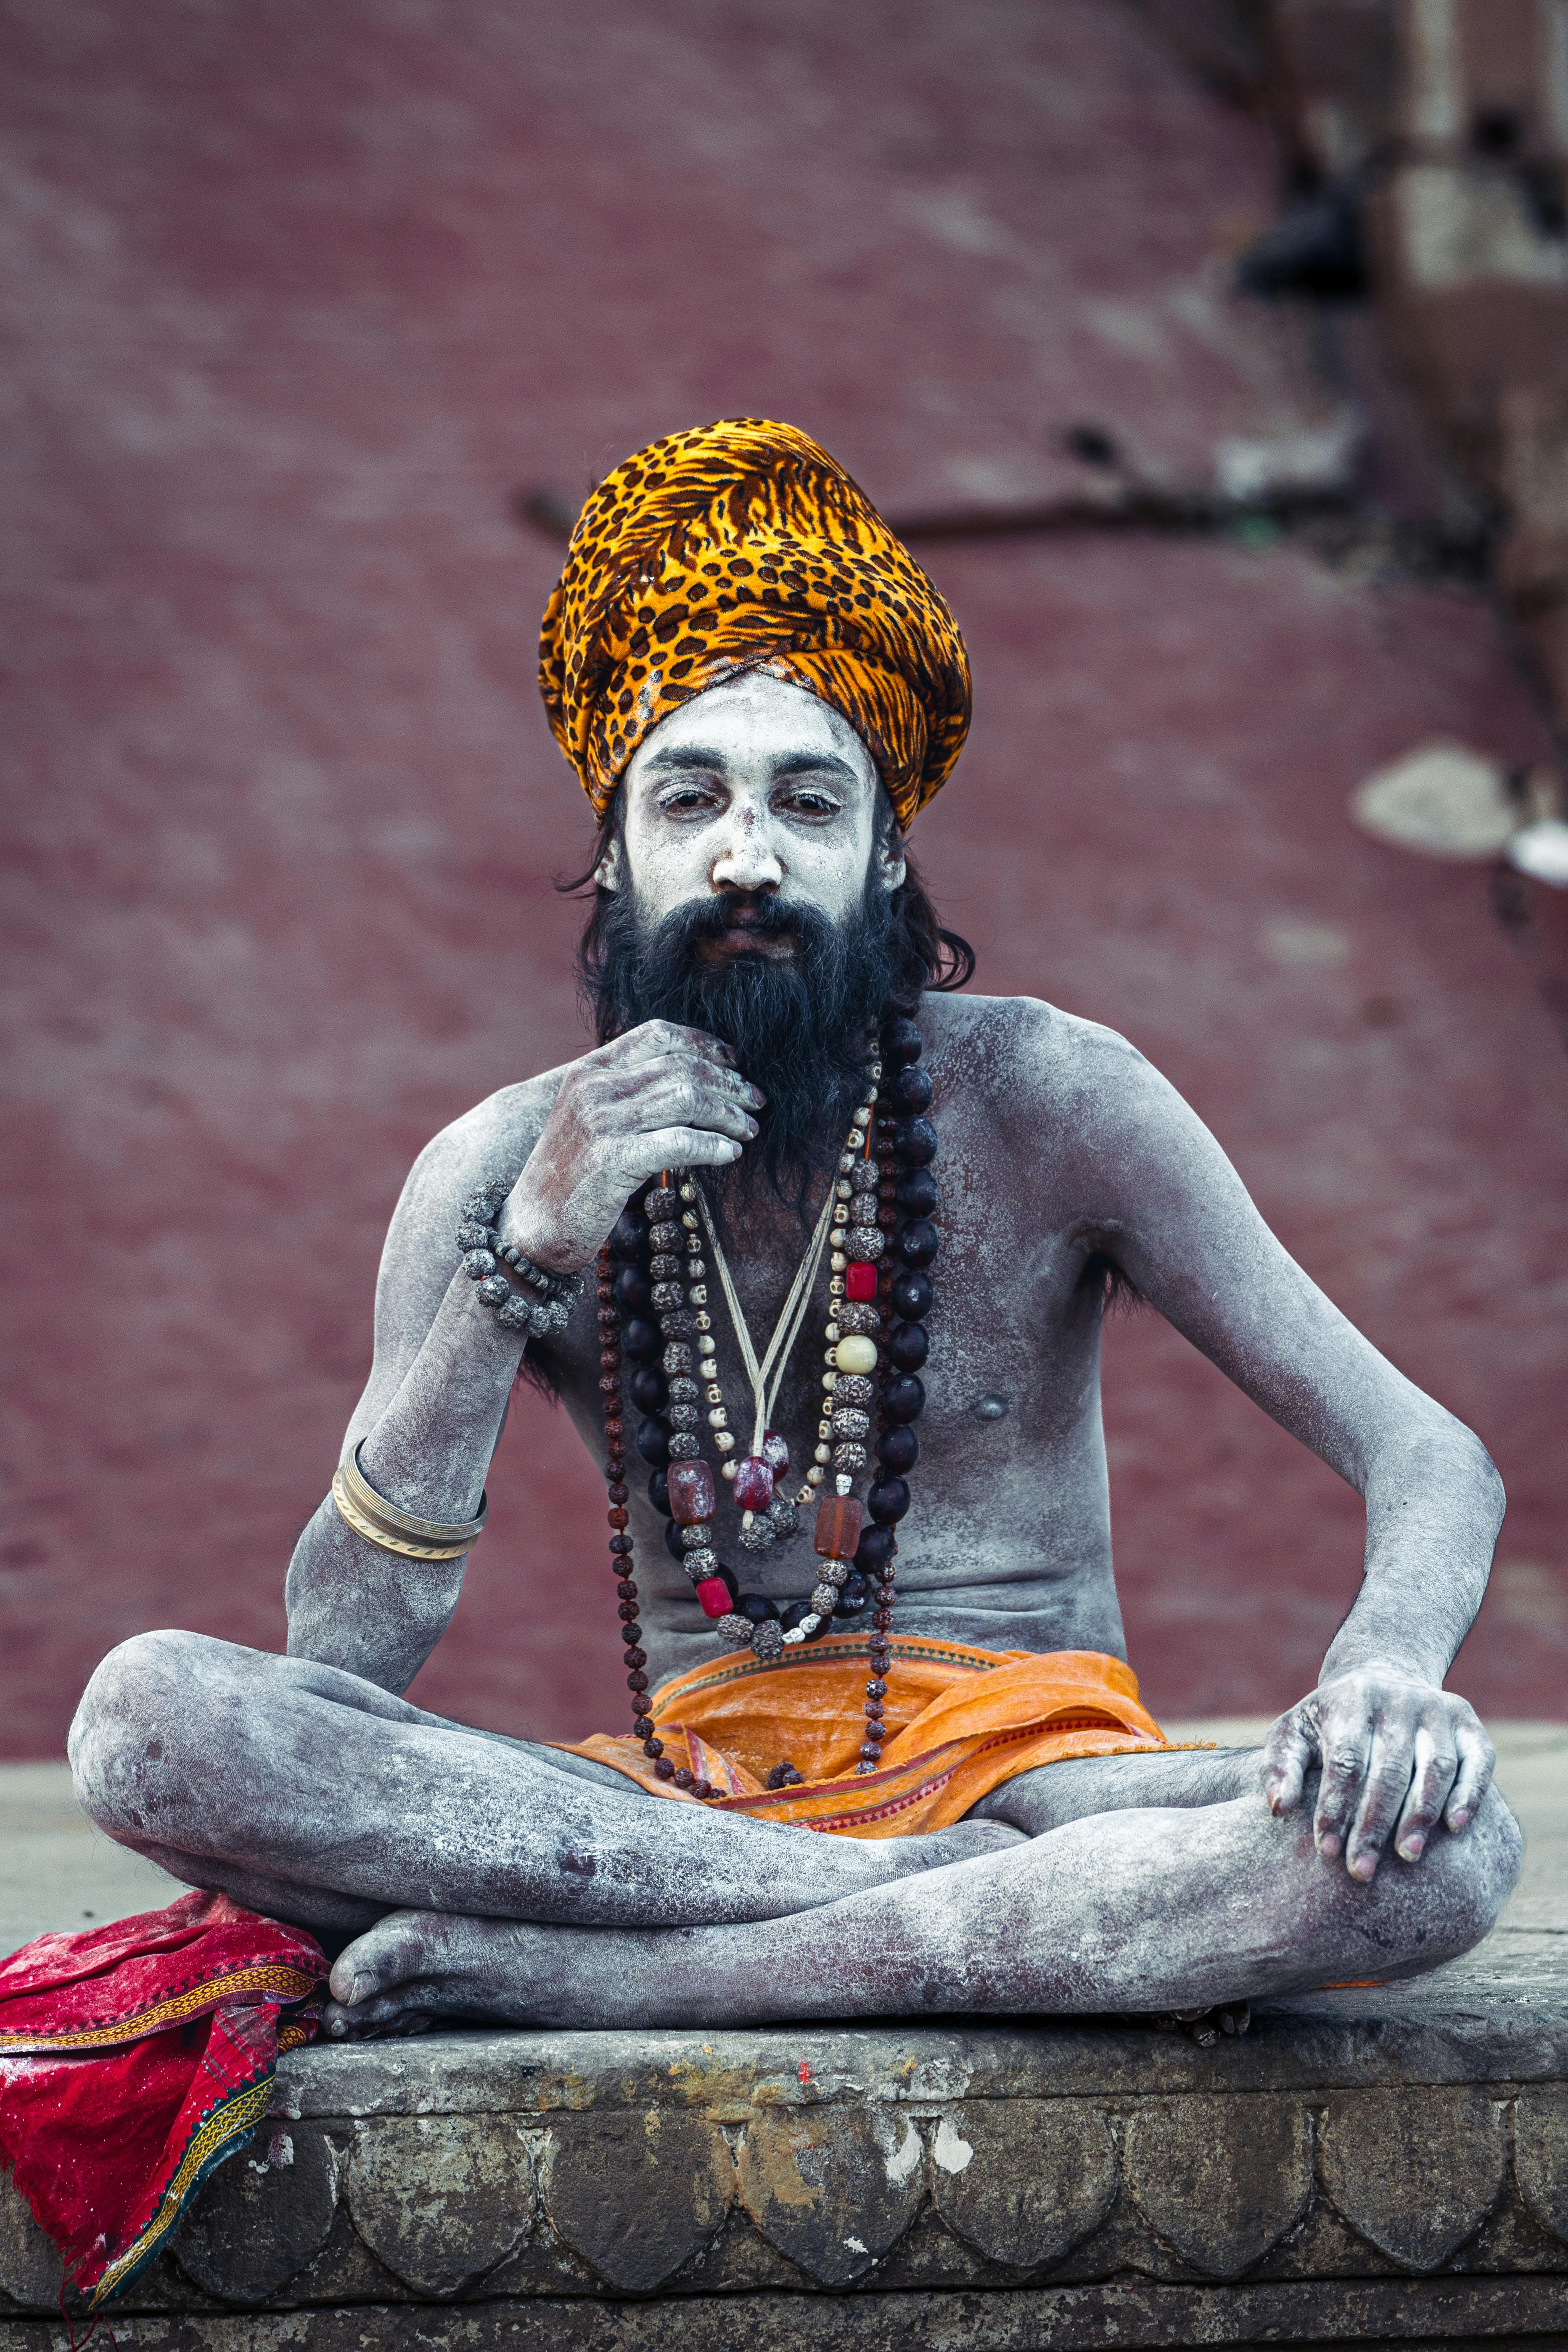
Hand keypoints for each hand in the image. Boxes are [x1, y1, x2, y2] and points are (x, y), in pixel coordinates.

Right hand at [501, 1021, 763, 1273]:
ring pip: (686, 1099)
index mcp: (588, 1071)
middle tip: (755, 1100)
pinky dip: (713, 1146)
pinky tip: (730, 1153)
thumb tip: (689, 1083)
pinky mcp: (614, 1160)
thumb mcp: (589, 1120)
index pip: (657, 1034)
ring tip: (749, 1129)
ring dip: (728, 1113)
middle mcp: (594, 1089)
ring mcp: (602, 1123)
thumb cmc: (569, 1178)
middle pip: (681, 1066)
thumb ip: (627, 1094)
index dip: (704, 1044)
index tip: (734, 1062)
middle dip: (728, 1082)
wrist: (531, 1227)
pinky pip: (680, 1142)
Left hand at [1261, 1668, 1492, 1879]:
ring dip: (1421, 1815)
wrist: (1381, 1680)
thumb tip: (1277, 1809)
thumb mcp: (1294, 1733)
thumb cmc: (1330, 1723)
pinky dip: (1469, 1794)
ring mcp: (1437, 1710)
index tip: (1326, 1851)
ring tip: (1407, 1856)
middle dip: (1374, 1825)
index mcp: (1352, 1699)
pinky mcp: (1469, 1724)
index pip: (1345, 1761)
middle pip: (1389, 1770)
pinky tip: (1455, 1828)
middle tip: (1362, 1871)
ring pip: (1435, 1767)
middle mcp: (1398, 1700)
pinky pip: (1477, 1761)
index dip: (1336, 1808)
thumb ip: (1280, 1767)